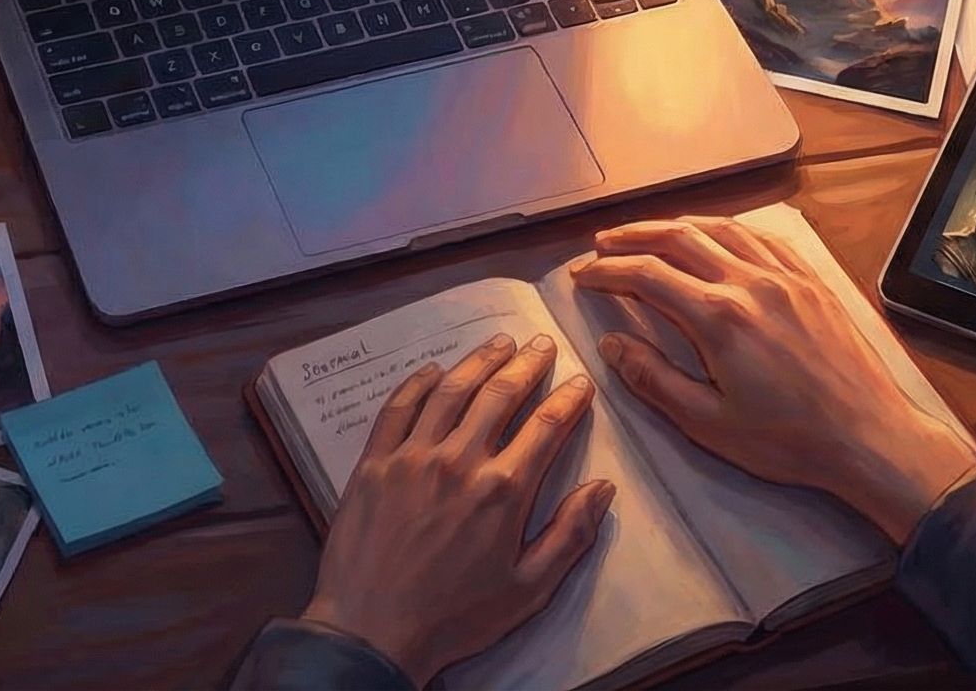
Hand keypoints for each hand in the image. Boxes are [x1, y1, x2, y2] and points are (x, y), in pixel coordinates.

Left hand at [302, 333, 613, 686]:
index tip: (581, 381)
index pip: (546, 427)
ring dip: (479, 361)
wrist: (372, 632)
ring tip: (498, 343)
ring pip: (451, 390)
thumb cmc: (454, 617)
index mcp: (503, 491)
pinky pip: (398, 408)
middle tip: (541, 345)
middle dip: (527, 365)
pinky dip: (417, 382)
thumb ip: (569, 536)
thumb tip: (603, 488)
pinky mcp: (374, 462)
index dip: (568, 399)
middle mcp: (460, 461)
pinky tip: (432, 370)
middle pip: (500, 395)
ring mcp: (412, 457)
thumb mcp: (528, 590)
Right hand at [570, 216, 975, 543]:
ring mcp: (785, 276)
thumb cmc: (789, 441)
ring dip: (678, 223)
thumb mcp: (709, 423)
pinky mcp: (812, 281)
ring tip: (651, 231)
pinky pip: (763, 237)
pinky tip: (718, 233)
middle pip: (679, 238)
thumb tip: (611, 343)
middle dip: (634, 236)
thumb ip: (654, 379)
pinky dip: (729, 228)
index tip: (582, 276)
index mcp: (719, 318)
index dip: (607, 271)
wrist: (869, 437)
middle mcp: (750, 282)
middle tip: (604, 242)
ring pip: (721, 228)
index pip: (647, 275)